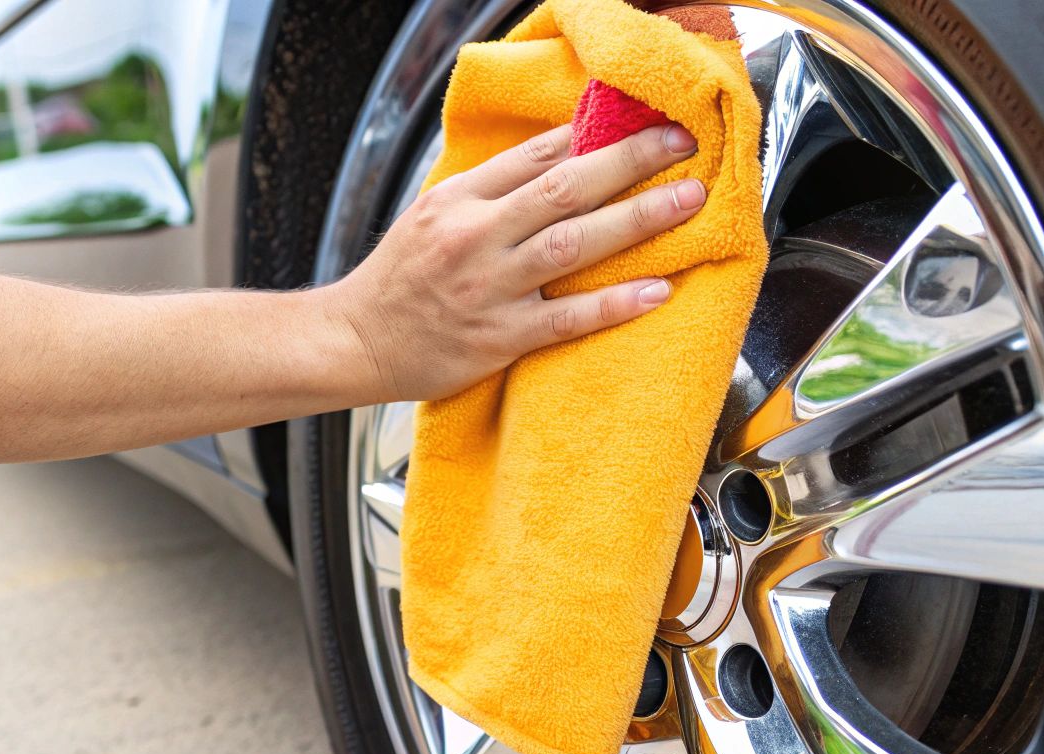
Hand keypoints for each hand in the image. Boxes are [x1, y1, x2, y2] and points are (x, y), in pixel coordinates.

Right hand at [323, 121, 704, 403]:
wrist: (354, 342)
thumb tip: (560, 153)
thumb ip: (492, 187)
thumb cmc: (400, 280)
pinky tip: (657, 289)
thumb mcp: (435, 213)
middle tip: (683, 144)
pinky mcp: (498, 338)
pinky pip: (566, 318)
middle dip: (629, 161)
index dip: (596, 134)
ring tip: (688, 201)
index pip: (537, 154)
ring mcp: (489, 288)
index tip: (645, 120)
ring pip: (573, 245)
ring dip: (637, 220)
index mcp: (461, 199)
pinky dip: (613, 303)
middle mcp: (476, 236)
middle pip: (565, 188)